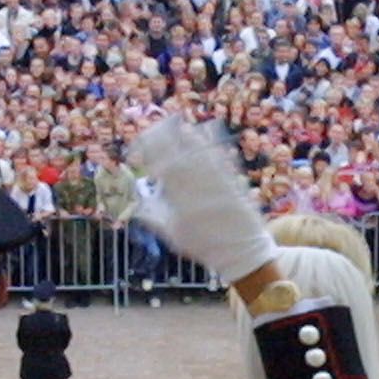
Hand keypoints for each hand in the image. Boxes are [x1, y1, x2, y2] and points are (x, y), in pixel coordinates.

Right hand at [128, 114, 281, 285]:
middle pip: (177, 151)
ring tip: (178, 127)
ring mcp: (216, 178)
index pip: (159, 165)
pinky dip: (209, 141)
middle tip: (155, 130)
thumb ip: (154, 217)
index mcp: (179, 197)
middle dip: (163, 137)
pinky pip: (218, 153)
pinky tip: (203, 132)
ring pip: (198, 149)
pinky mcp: (232, 177)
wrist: (242, 251)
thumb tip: (136, 204)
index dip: (146, 153)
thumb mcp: (173, 236)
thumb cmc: (205, 247)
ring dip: (186, 136)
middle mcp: (197, 184)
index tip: (137, 152)